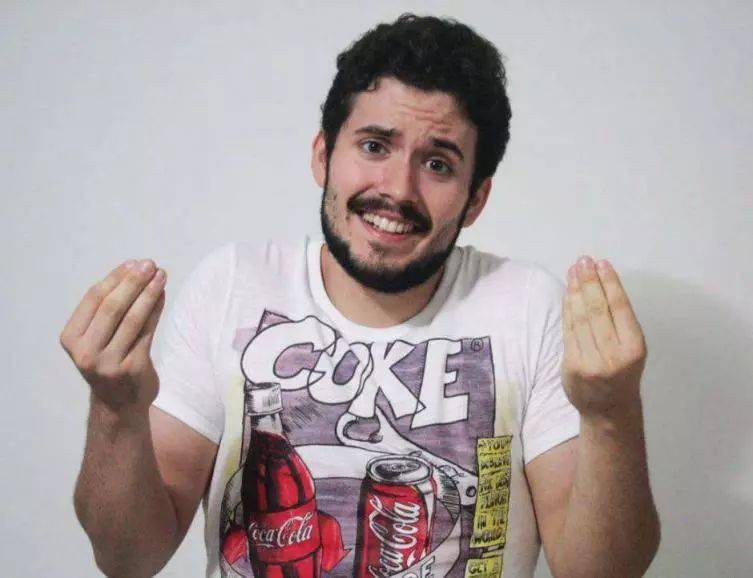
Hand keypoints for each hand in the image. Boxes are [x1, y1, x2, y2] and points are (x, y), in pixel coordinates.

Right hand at [60, 259, 166, 414]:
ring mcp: (109, 362)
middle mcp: (86, 352)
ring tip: (161, 275)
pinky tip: (163, 295)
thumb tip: (134, 269)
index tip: (133, 262)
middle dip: (133, 282)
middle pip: (112, 307)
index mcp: (71, 339)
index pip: (93, 299)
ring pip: (132, 318)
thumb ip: (108, 309)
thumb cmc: (108, 361)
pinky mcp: (133, 368)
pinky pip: (148, 331)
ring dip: (149, 293)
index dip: (115, 278)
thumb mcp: (96, 337)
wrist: (118, 404)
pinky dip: (156, 310)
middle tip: (150, 264)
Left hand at [562, 256, 646, 420]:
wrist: (609, 410)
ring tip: (573, 271)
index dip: (610, 282)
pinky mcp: (572, 366)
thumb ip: (619, 321)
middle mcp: (613, 354)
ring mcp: (591, 361)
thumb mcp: (631, 348)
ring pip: (580, 318)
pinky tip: (568, 293)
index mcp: (634, 347)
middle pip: (597, 309)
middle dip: (589, 281)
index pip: (620, 307)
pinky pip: (568, 330)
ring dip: (575, 291)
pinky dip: (567, 309)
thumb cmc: (622, 372)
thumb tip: (602, 282)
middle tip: (582, 261)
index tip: (601, 263)